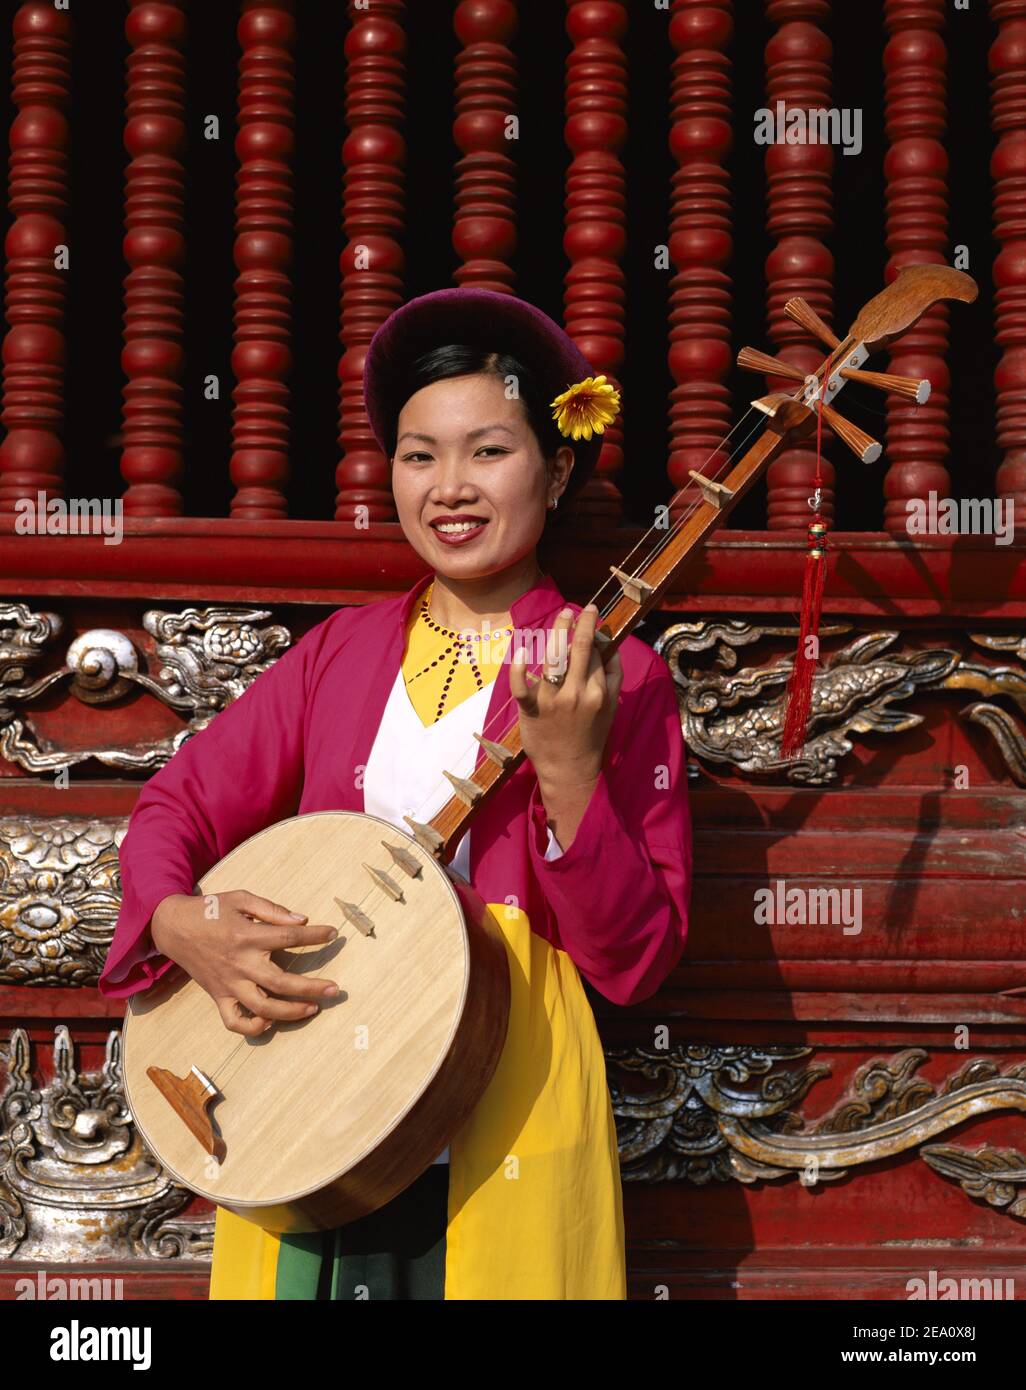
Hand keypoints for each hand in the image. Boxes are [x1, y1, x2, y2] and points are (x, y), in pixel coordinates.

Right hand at [150, 890, 340, 1036]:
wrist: (174, 927)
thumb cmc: (211, 910)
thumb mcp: (241, 899)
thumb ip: (272, 910)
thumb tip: (302, 920)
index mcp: (247, 936)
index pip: (289, 938)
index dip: (315, 936)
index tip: (333, 933)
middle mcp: (240, 963)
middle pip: (281, 982)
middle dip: (312, 988)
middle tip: (335, 989)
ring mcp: (229, 984)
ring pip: (262, 1007)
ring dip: (290, 1012)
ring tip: (312, 1009)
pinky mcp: (218, 997)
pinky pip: (234, 1022)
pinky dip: (253, 1027)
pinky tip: (270, 1021)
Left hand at [509, 603, 622, 847]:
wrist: (570, 768)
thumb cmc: (591, 734)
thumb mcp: (612, 706)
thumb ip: (614, 675)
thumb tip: (611, 645)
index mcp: (598, 692)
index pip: (596, 653)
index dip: (593, 632)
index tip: (591, 618)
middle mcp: (577, 693)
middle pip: (579, 648)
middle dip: (581, 622)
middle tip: (581, 608)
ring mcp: (552, 701)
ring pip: (554, 658)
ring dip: (557, 631)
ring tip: (562, 616)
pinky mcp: (530, 710)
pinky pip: (521, 687)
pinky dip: (519, 668)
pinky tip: (522, 649)